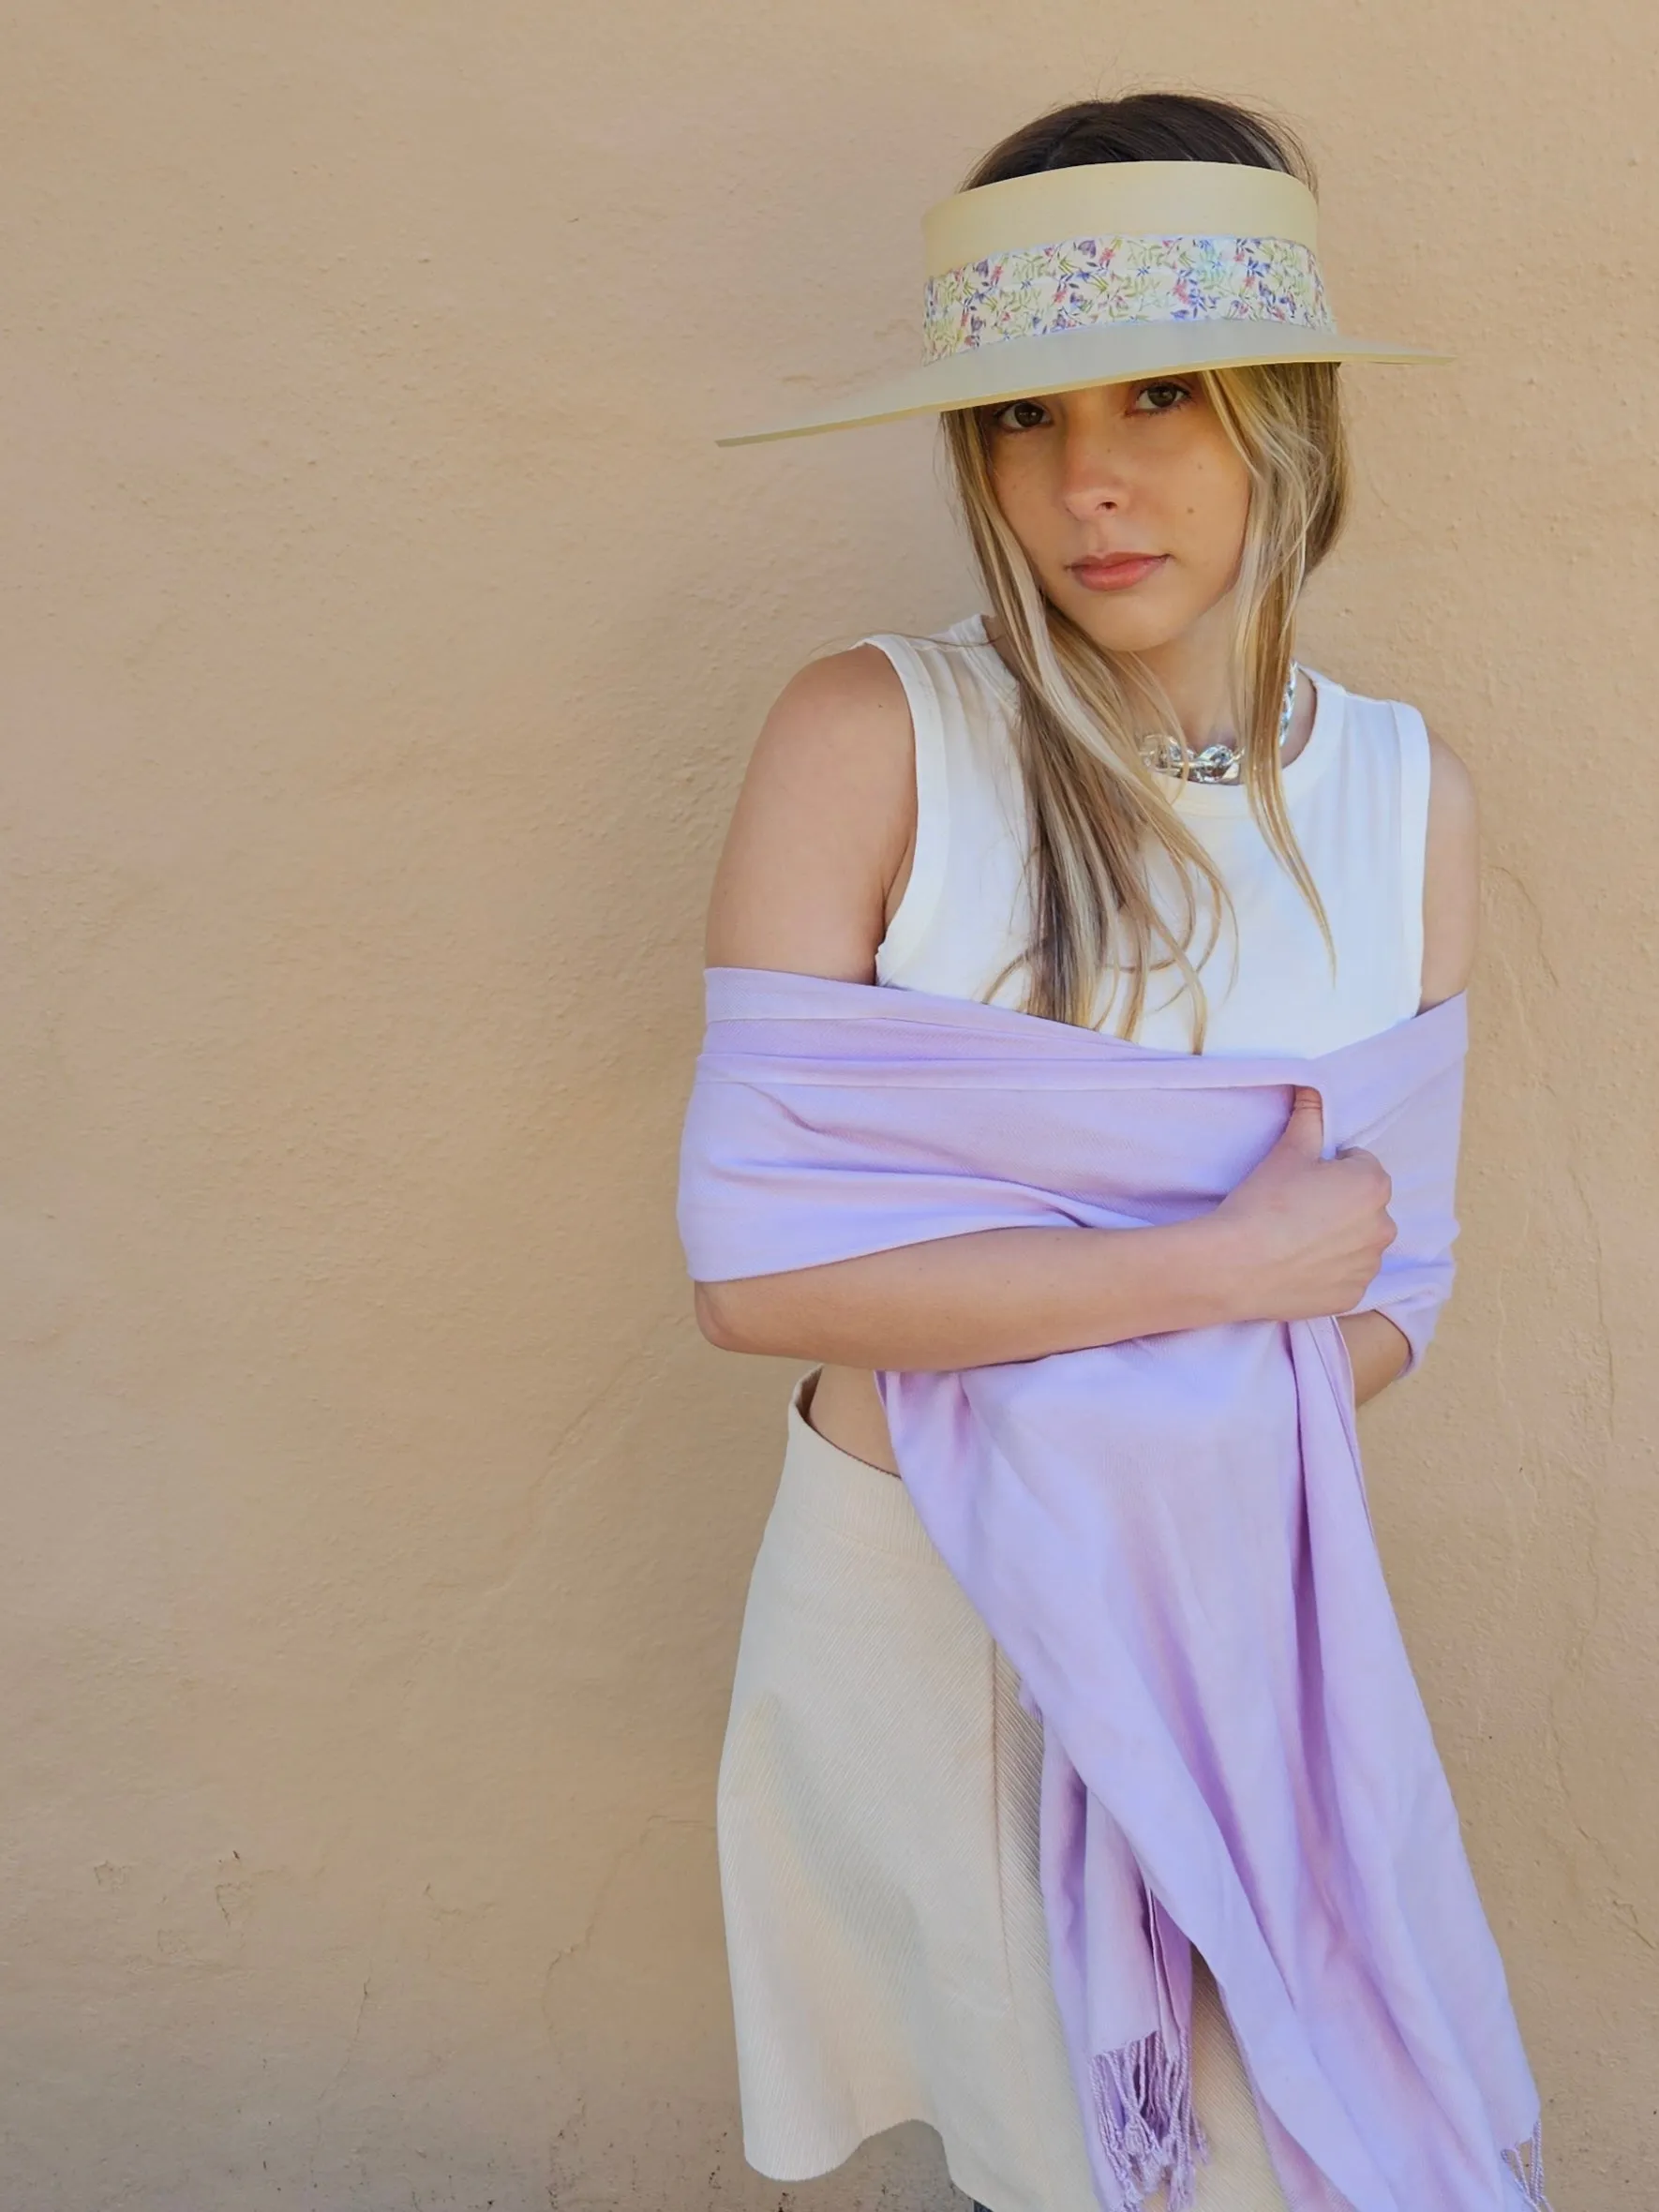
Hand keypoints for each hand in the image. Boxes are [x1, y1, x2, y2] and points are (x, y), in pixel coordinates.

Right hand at [1210, 1086, 1396, 1325]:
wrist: (1236, 1263)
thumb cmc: (1264, 1202)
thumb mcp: (1287, 1152)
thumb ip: (1309, 1116)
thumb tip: (1312, 1086)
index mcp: (1373, 1184)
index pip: (1360, 1165)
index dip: (1330, 1169)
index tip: (1302, 1181)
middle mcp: (1383, 1226)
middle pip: (1365, 1205)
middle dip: (1341, 1204)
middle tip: (1298, 1209)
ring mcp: (1369, 1265)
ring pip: (1359, 1242)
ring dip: (1339, 1238)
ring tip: (1296, 1239)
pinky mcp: (1353, 1295)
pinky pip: (1348, 1275)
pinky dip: (1330, 1270)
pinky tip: (1299, 1264)